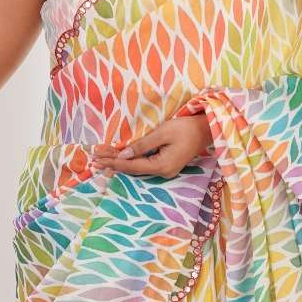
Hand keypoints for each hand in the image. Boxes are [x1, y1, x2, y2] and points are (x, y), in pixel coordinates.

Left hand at [92, 113, 212, 176]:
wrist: (206, 129)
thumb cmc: (186, 128)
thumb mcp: (162, 133)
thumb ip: (141, 145)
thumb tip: (123, 155)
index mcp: (162, 166)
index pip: (132, 166)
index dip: (113, 162)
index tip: (98, 158)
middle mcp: (163, 172)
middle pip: (133, 169)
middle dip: (113, 163)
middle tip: (94, 158)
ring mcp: (165, 170)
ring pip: (137, 167)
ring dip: (120, 162)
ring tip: (102, 159)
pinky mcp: (166, 165)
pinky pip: (144, 164)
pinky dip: (130, 161)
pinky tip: (119, 159)